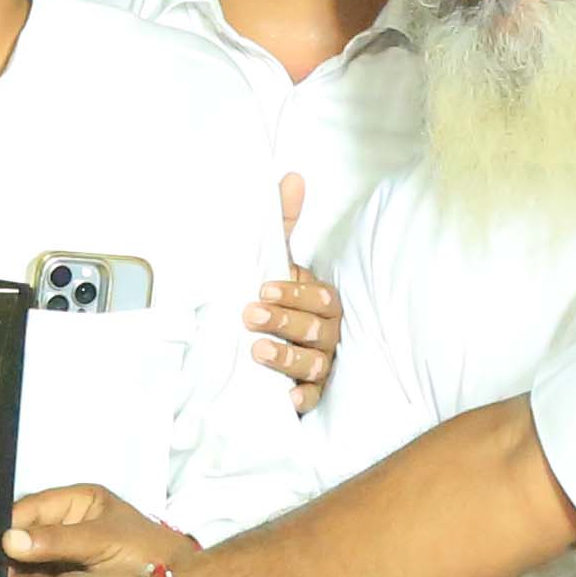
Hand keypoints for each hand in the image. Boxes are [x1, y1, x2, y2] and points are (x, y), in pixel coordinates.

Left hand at [245, 172, 337, 405]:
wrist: (252, 347)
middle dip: (285, 321)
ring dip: (287, 357)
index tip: (264, 288)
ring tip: (257, 351)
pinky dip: (303, 399)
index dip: (294, 293)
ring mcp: (319, 364)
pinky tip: (288, 398)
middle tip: (250, 314)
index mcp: (319, 302)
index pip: (318, 296)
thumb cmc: (272, 300)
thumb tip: (292, 177)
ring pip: (315, 363)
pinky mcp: (308, 393)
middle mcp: (325, 333)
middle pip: (317, 329)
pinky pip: (314, 399)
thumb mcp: (273, 261)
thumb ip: (283, 223)